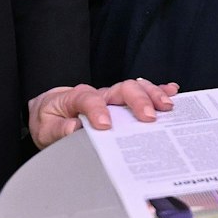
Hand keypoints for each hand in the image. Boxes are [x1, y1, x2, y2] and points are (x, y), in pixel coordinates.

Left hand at [27, 78, 179, 146]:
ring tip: (167, 106)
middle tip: (149, 118)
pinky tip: (172, 92)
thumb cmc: (50, 119)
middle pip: (122, 88)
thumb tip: (74, 129)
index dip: (98, 111)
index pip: (89, 99)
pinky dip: (158, 90)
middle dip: (137, 101)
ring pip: (135, 87)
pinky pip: (142, 91)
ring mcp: (112, 96)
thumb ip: (58, 130)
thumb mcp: (45, 128)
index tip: (106, 126)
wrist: (50, 111)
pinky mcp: (121, 101)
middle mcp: (99, 93)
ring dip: (152, 95)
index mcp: (77, 97)